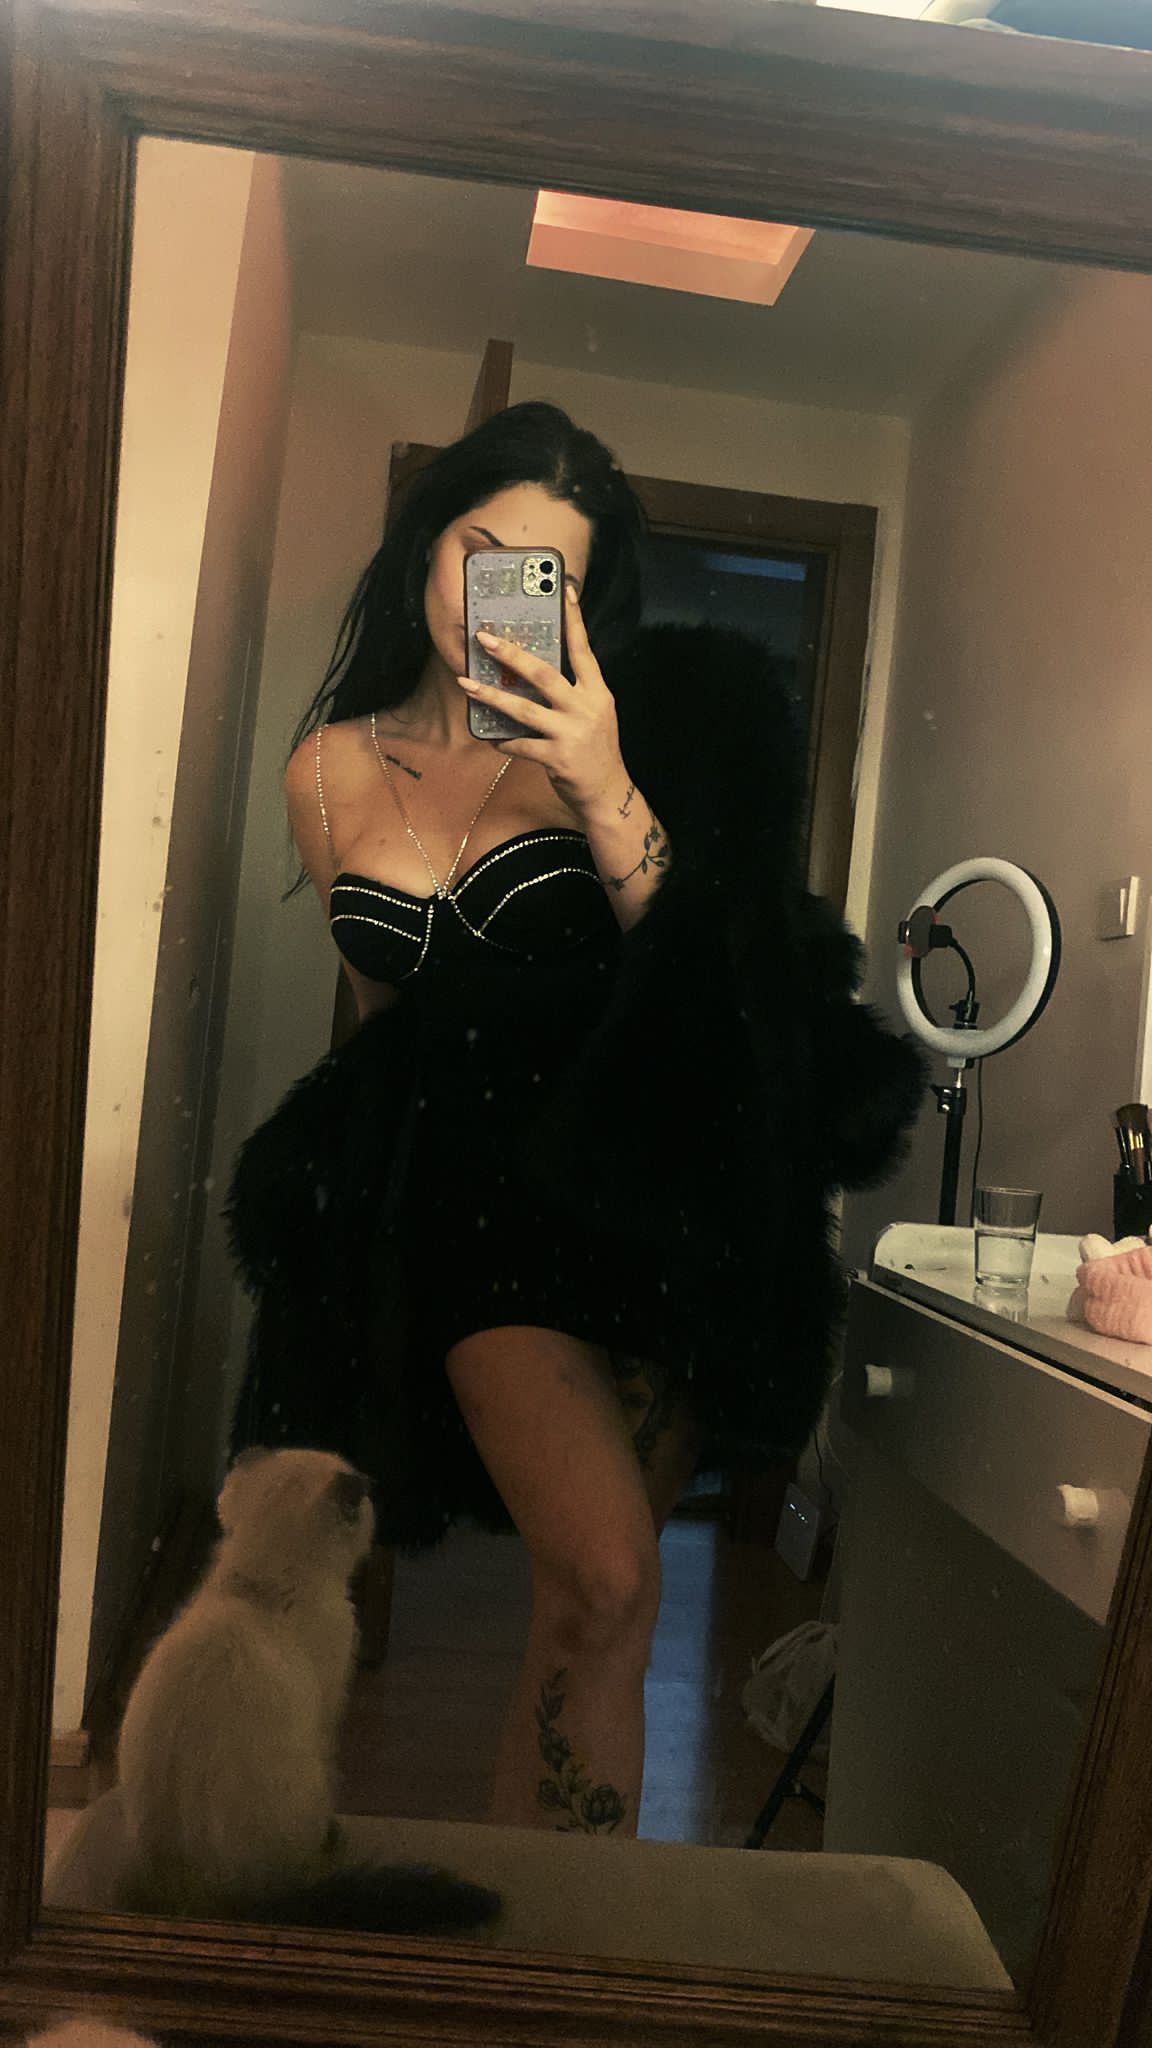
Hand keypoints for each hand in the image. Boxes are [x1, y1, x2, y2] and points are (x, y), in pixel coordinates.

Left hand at [457, 583, 627, 819]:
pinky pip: (521, 745)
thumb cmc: (596, 750)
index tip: (563, 590)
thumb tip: (535, 670)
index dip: (574, 620)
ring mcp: (571, 733)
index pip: (584, 650)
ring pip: (524, 709)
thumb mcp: (595, 714)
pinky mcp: (557, 758)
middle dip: (511, 655)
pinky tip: (491, 738)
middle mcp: (586, 708)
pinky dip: (503, 741)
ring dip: (491, 696)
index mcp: (597, 692)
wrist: (607, 792)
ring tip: (467, 684)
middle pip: (544, 674)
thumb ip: (574, 693)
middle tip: (486, 639)